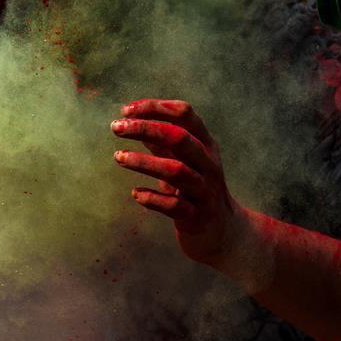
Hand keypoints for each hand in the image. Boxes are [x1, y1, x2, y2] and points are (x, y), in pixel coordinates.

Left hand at [111, 99, 239, 264]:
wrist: (224, 232)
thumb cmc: (197, 189)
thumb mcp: (184, 160)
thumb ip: (162, 142)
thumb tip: (132, 120)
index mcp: (206, 144)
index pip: (184, 114)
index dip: (154, 107)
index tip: (126, 110)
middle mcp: (208, 164)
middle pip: (179, 137)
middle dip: (146, 128)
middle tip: (116, 127)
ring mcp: (204, 190)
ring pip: (176, 170)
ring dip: (144, 162)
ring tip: (118, 157)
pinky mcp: (197, 217)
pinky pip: (174, 206)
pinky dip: (153, 198)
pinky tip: (136, 193)